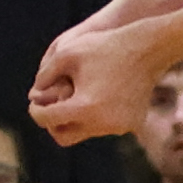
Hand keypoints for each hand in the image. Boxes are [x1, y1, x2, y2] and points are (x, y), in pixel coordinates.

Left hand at [28, 25, 157, 145]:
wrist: (148, 49)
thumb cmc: (105, 46)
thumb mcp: (67, 53)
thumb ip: (45, 75)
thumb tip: (34, 96)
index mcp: (83, 106)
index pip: (47, 118)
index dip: (35, 111)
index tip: (34, 103)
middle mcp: (101, 123)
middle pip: (63, 136)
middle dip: (53, 124)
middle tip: (49, 109)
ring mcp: (118, 126)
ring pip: (85, 132)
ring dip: (75, 119)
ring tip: (73, 100)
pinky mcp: (130, 125)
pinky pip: (104, 127)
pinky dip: (96, 117)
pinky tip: (95, 98)